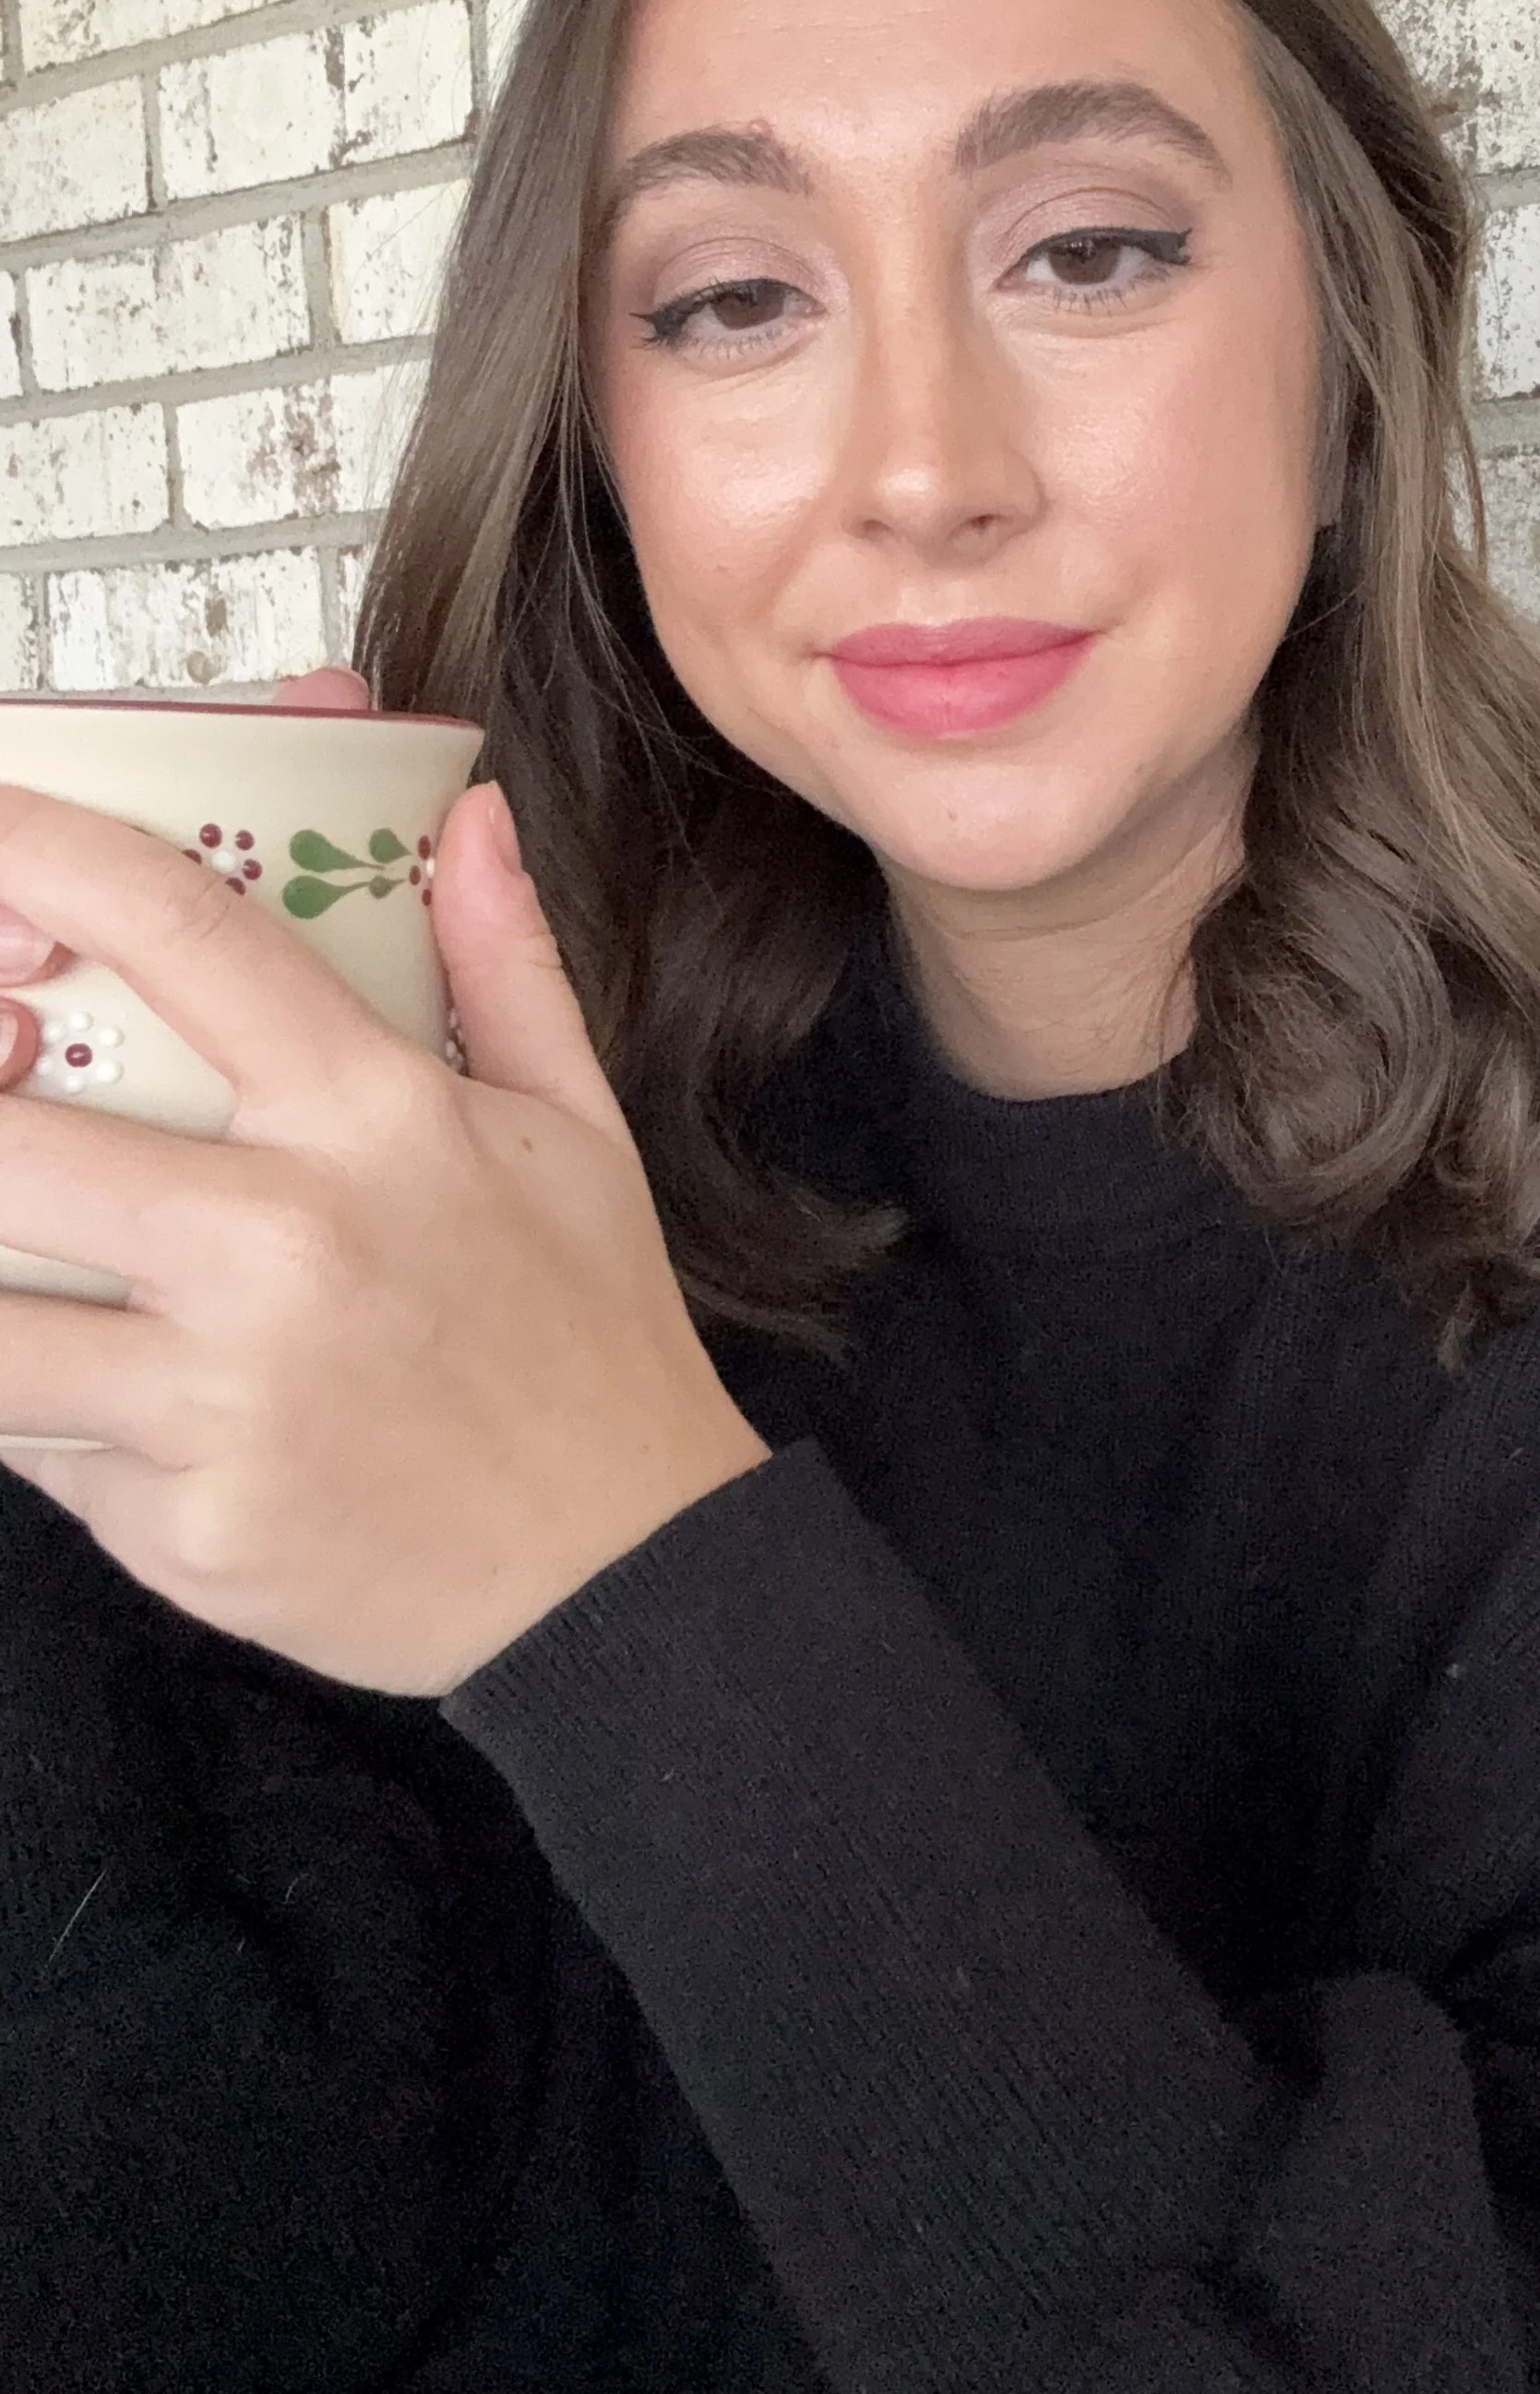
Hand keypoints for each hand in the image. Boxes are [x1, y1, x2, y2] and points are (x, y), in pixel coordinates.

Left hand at [0, 694, 769, 1696]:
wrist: (624, 1576)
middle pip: (4, 1142)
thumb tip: (464, 817)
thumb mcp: (576, 1130)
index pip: (183, 936)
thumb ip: (505, 963)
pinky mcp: (182, 1522)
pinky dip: (49, 1415)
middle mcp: (283, 1245)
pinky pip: (43, 1447)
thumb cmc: (592, 1339)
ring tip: (32, 1259)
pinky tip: (109, 1394)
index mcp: (377, 1121)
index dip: (44, 855)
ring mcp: (220, 1395)